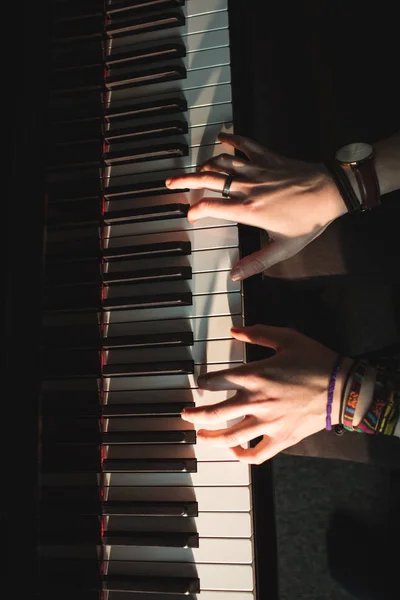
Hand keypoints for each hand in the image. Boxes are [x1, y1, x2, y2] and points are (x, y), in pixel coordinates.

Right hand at [166, 133, 346, 280]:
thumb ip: (257, 262)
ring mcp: (256, 170)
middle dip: (185, 181)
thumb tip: (235, 275)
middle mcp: (248, 187)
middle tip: (170, 183)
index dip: (196, 211)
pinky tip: (221, 138)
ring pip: (221, 163)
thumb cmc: (309, 220)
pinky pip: (245, 144)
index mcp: (249, 210)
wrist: (331, 191)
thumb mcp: (283, 248)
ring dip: (203, 165)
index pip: (212, 207)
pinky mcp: (268, 157)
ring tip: (192, 171)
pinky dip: (231, 139)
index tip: (190, 216)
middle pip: (208, 180)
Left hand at [181, 325, 352, 463]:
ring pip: (229, 437)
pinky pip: (256, 455)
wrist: (342, 388)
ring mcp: (267, 424)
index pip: (215, 381)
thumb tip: (234, 331)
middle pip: (214, 413)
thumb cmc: (315, 361)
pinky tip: (236, 451)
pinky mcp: (280, 439)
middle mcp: (255, 401)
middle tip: (186, 415)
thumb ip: (257, 334)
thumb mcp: (286, 337)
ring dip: (211, 438)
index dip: (203, 382)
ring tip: (202, 436)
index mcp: (254, 375)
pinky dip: (242, 456)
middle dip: (194, 415)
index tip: (201, 384)